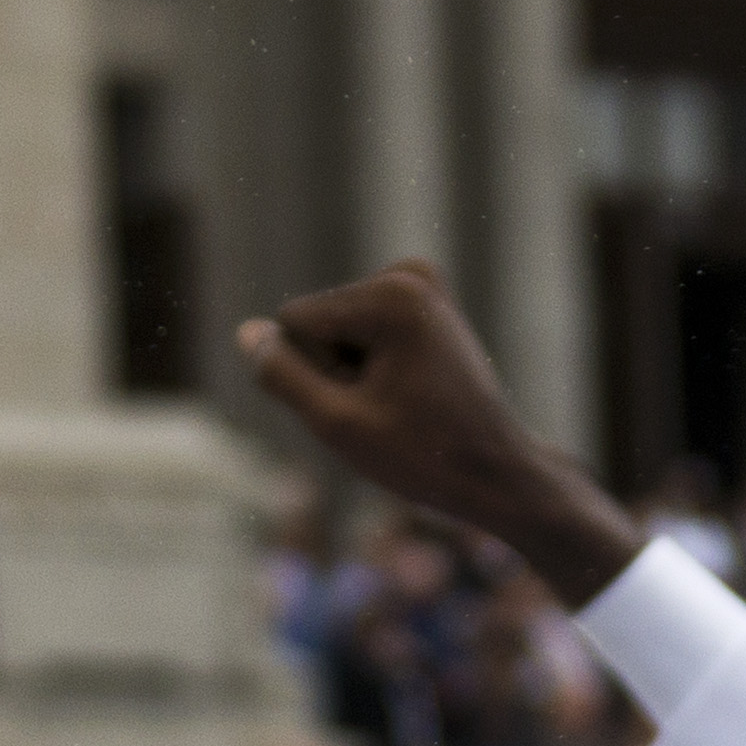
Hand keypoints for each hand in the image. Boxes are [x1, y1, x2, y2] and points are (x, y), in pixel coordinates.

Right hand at [237, 266, 642, 609]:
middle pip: (318, 322)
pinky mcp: (426, 301)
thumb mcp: (337, 424)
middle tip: (391, 410)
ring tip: (404, 404)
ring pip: (337, 330)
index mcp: (389, 295)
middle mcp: (408, 273)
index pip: (293, 323)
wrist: (498, 472)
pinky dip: (374, 367)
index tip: (370, 406)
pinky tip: (410, 392)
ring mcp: (422, 283)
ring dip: (355, 374)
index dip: (315, 377)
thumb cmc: (423, 456)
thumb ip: (283, 376)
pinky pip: (363, 332)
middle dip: (337, 372)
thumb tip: (247, 333)